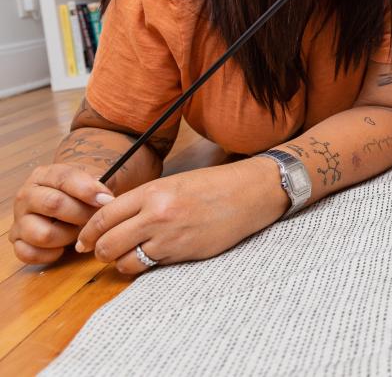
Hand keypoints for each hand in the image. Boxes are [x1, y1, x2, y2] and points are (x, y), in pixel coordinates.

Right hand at [10, 164, 114, 264]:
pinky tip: (64, 247)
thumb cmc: (82, 190)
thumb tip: (105, 199)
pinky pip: (30, 254)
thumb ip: (100, 184)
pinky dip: (51, 254)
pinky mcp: (17, 242)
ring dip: (67, 236)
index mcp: (44, 175)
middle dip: (81, 214)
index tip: (107, 200)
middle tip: (96, 219)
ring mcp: (20, 220)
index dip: (88, 189)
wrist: (70, 202)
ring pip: (43, 234)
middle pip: (53, 204)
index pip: (64, 178)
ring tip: (79, 232)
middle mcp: (26, 196)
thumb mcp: (92, 178)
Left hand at [75, 159, 288, 273]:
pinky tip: (150, 257)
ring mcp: (170, 237)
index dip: (88, 232)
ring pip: (125, 261)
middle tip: (102, 251)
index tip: (83, 240)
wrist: (249, 194)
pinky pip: (149, 267)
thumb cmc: (213, 185)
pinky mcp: (183, 254)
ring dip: (120, 262)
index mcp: (153, 192)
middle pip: (107, 244)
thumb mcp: (173, 183)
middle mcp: (157, 215)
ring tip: (127, 256)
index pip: (104, 216)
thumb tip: (110, 217)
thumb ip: (143, 200)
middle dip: (99, 251)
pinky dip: (143, 265)